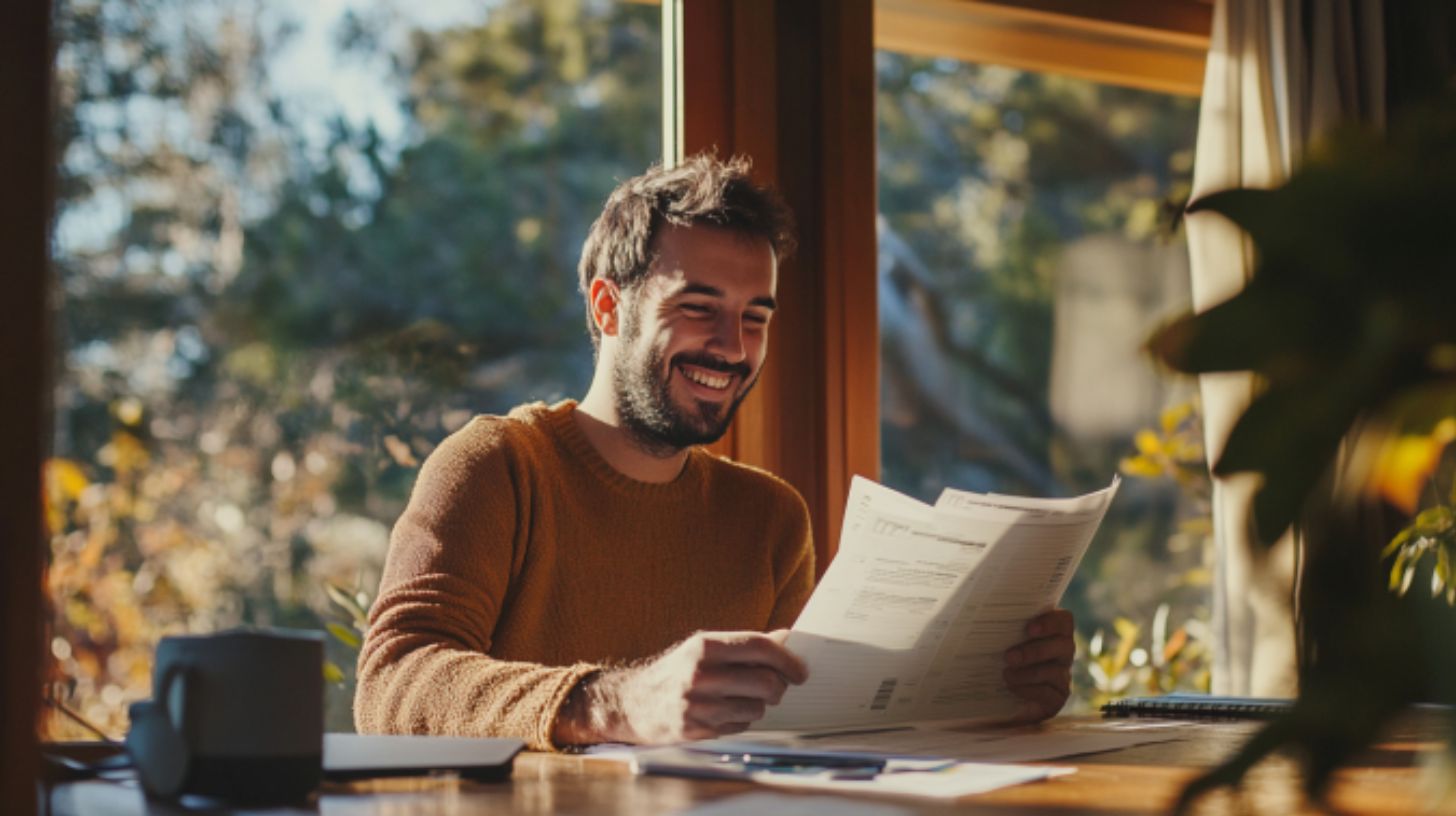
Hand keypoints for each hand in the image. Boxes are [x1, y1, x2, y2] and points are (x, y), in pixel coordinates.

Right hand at [552, 630, 807, 745]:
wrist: (632, 702)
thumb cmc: (676, 671)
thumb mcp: (704, 647)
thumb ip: (745, 644)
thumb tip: (786, 638)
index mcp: (703, 646)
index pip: (759, 648)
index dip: (787, 659)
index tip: (801, 670)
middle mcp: (699, 674)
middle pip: (764, 681)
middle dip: (778, 686)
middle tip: (777, 685)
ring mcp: (697, 704)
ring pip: (756, 708)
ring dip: (758, 705)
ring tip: (742, 697)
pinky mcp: (696, 730)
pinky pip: (740, 726)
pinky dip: (741, 720)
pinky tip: (725, 711)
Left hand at [1003, 608, 1074, 722]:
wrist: (998, 695)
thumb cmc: (1000, 658)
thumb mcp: (1001, 641)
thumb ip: (1003, 629)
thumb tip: (982, 614)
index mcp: (1053, 632)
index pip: (1064, 620)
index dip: (1051, 622)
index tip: (1029, 628)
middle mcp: (1063, 653)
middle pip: (1064, 645)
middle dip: (1035, 651)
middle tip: (1009, 656)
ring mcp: (1063, 676)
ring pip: (1055, 671)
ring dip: (1027, 673)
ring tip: (1006, 675)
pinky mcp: (1057, 698)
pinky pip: (1048, 693)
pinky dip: (1028, 690)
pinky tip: (1012, 688)